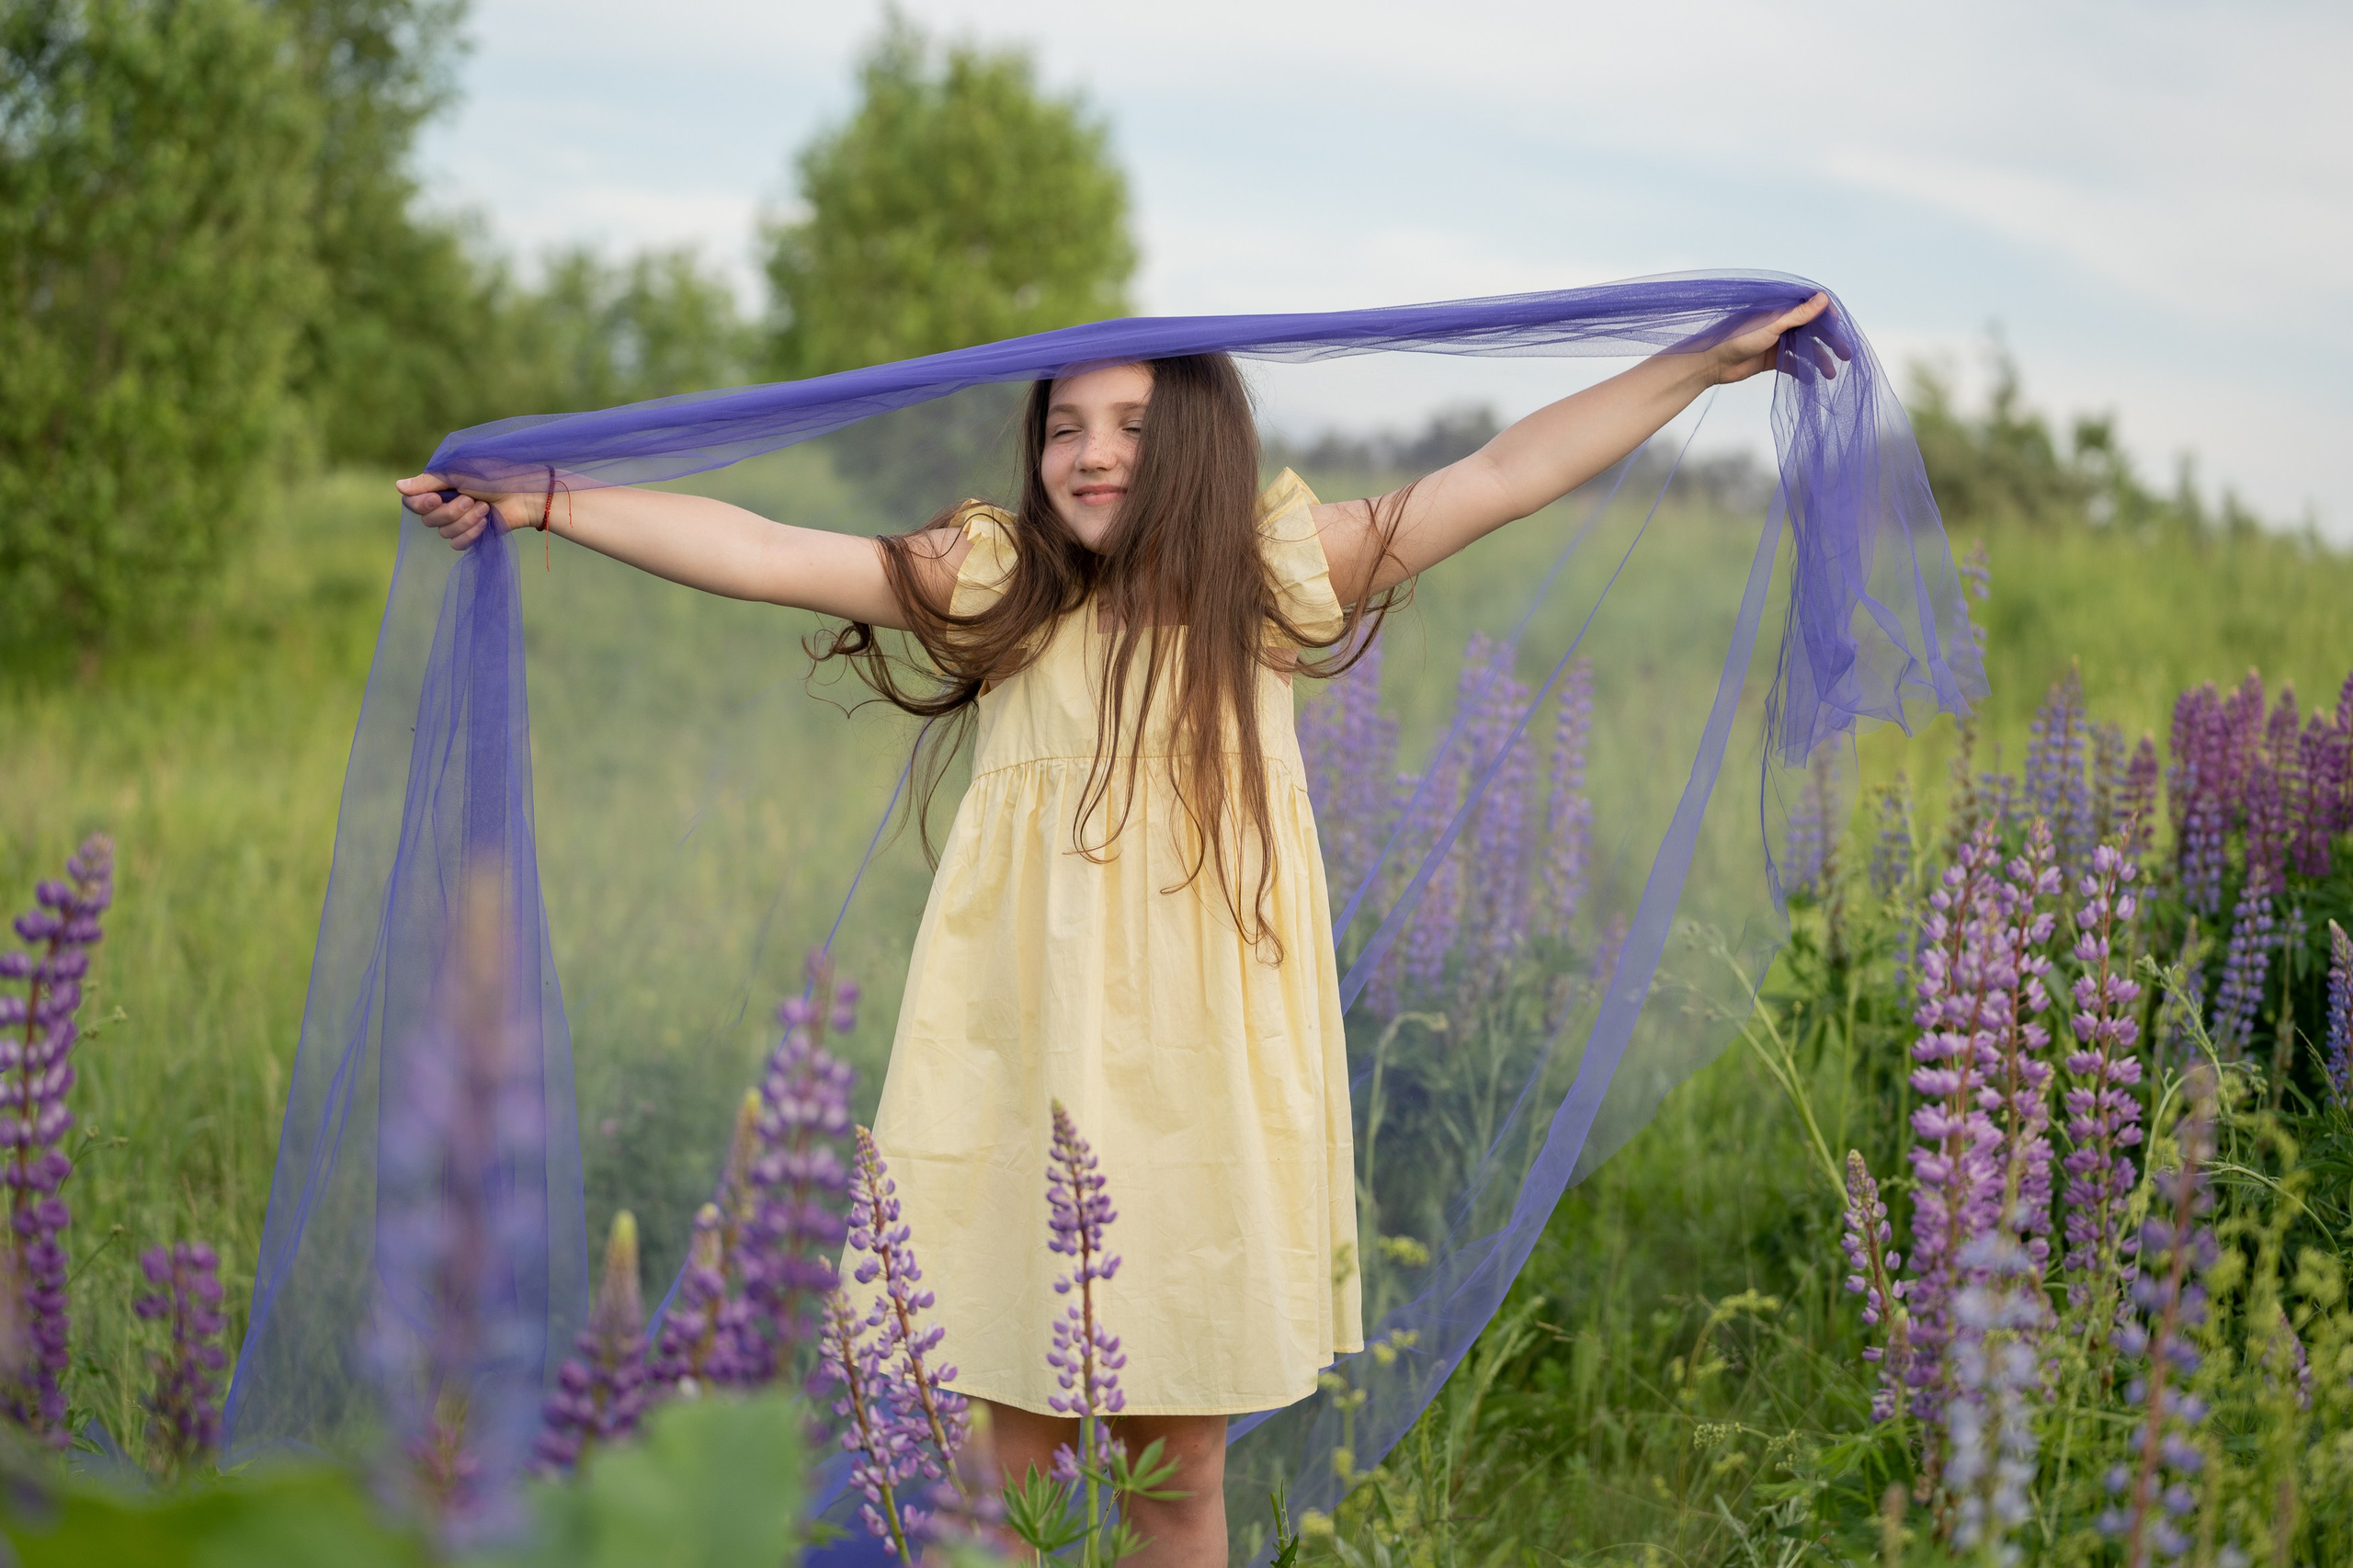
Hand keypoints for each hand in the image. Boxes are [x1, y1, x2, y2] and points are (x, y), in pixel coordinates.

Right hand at [396, 472, 529, 550]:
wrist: (525, 494)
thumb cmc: (495, 475)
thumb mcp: (459, 473)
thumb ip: (429, 482)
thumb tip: (397, 486)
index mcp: (439, 486)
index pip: (412, 502)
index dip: (421, 504)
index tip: (436, 498)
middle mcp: (444, 504)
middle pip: (428, 520)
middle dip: (451, 512)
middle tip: (472, 498)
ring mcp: (458, 521)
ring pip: (444, 533)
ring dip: (466, 521)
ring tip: (484, 508)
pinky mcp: (471, 535)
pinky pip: (457, 544)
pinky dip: (471, 534)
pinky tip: (485, 522)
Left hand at [1705, 291, 1843, 385]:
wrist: (1711, 363)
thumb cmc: (1738, 338)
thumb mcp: (1772, 325)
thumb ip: (1798, 315)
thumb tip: (1823, 298)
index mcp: (1780, 308)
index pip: (1811, 308)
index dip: (1828, 317)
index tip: (1840, 329)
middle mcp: (1780, 323)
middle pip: (1812, 330)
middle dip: (1830, 342)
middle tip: (1847, 355)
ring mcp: (1776, 341)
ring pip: (1804, 348)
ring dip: (1819, 359)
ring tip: (1831, 374)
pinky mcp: (1771, 358)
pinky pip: (1792, 363)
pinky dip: (1803, 370)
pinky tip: (1812, 379)